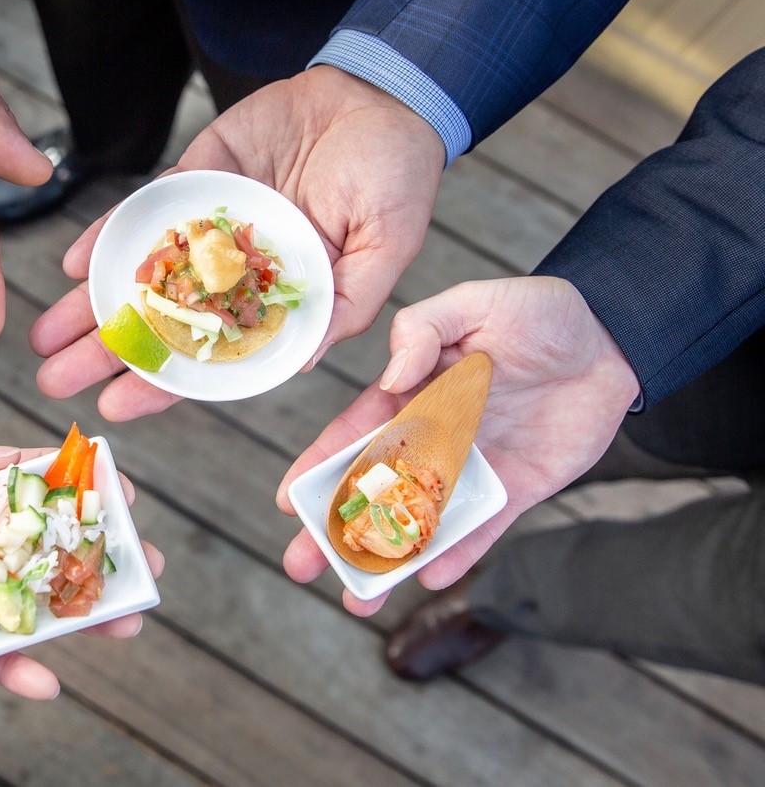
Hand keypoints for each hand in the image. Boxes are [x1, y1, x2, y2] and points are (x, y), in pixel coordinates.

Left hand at [0, 421, 164, 700]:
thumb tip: (12, 459)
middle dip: (92, 557)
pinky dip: (12, 668)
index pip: (26, 486)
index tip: (122, 493)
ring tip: (123, 627)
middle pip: (39, 548)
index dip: (75, 490)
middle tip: (143, 567)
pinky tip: (47, 680)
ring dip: (74, 616)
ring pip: (22, 602)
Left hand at [29, 65, 444, 419]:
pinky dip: (110, 235)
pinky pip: (146, 212)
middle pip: (162, 322)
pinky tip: (73, 264)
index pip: (212, 356)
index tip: (115, 404)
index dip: (165, 382)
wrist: (380, 93)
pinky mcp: (197, 178)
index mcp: (277, 301)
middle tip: (53, 381)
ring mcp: (212, 227)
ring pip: (143, 274)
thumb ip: (344, 304)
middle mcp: (236, 272)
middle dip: (107, 351)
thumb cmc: (397, 176)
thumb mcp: (387, 248)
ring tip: (43, 335)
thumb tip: (296, 360)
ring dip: (93, 303)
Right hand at [276, 276, 639, 614]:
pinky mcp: (514, 489)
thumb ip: (422, 330)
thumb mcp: (472, 302)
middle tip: (301, 566)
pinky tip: (427, 577)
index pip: (354, 435)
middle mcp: (434, 437)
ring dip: (386, 558)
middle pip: (372, 490)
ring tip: (355, 598)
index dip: (318, 467)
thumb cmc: (538, 312)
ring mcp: (472, 467)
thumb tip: (392, 380)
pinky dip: (455, 553)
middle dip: (334, 529)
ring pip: (418, 520)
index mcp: (412, 393)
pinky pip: (480, 528)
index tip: (286, 501)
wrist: (614, 337)